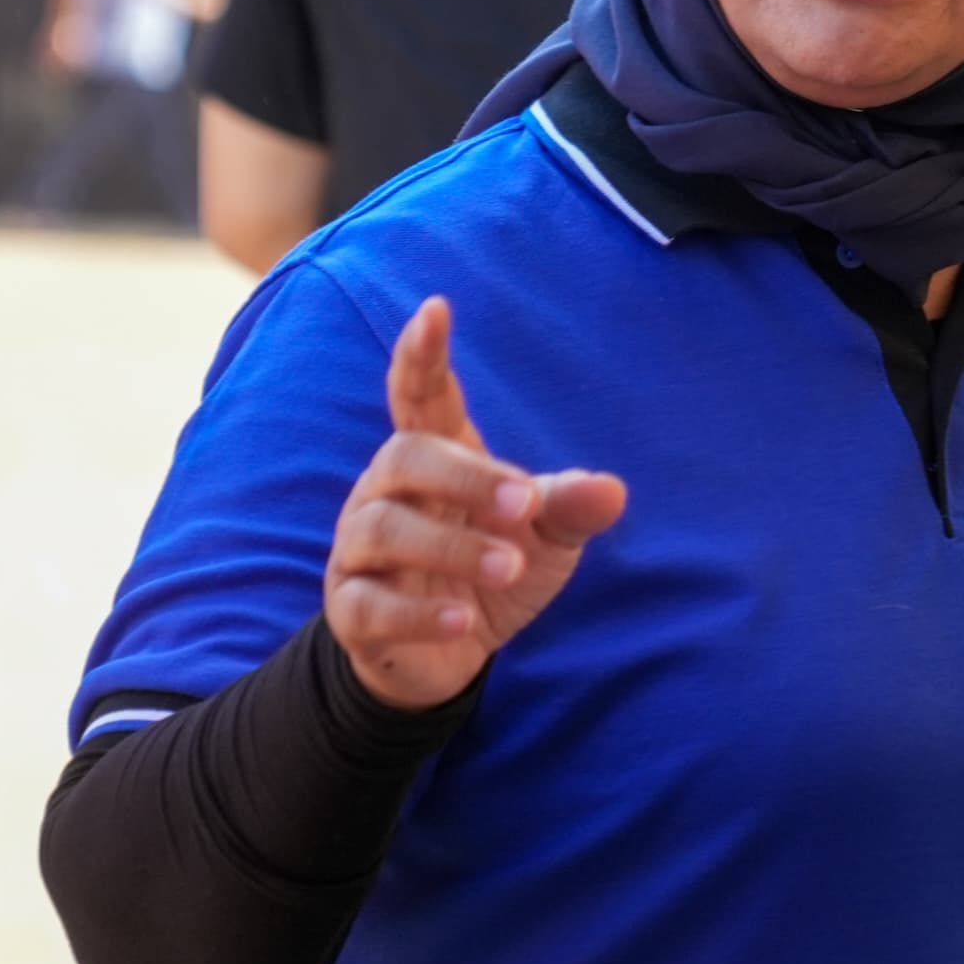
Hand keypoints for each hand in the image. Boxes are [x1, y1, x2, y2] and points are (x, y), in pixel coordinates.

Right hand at [324, 297, 626, 714]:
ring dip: (452, 546)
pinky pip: (370, 604)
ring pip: (384, 529)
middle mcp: (385, 493)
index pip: (418, 395)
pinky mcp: (352, 612)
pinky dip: (417, 613)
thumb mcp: (544, 539)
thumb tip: (612, 491)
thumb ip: (568, 508)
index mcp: (434, 459)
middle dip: (465, 478)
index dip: (422, 354)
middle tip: (524, 505)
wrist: (450, 655)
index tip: (436, 308)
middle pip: (404, 458)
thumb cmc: (495, 570)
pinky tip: (463, 620)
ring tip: (509, 567)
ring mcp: (360, 552)